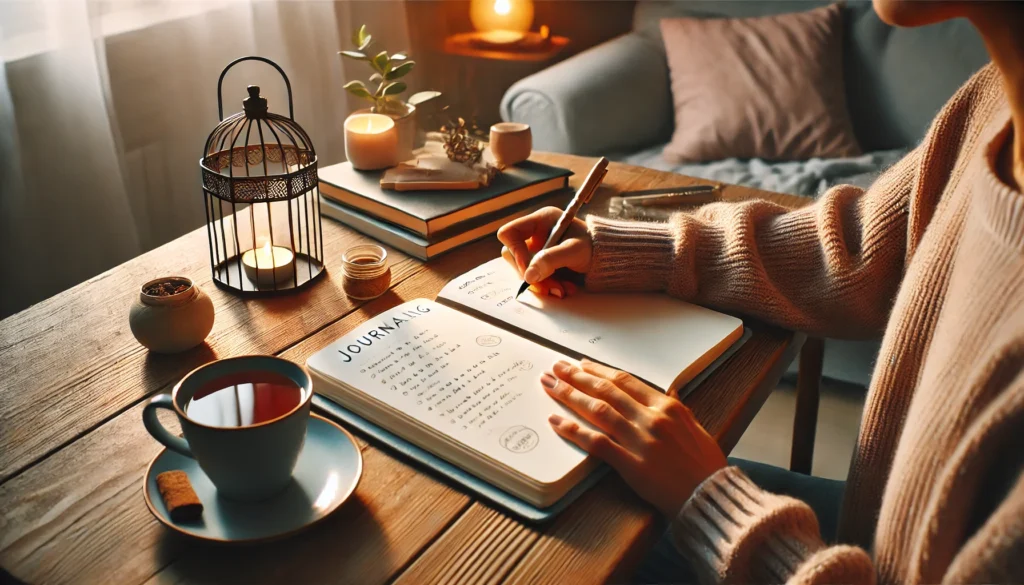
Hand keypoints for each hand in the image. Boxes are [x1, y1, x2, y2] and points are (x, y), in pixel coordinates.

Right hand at [496, 207, 592, 297]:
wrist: (607, 259)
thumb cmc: (594, 246)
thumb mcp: (574, 251)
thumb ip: (551, 260)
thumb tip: (528, 276)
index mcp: (540, 221)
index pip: (509, 233)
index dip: (515, 251)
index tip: (530, 268)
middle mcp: (535, 235)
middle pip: (514, 256)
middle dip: (531, 275)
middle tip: (549, 286)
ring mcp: (537, 251)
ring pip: (524, 271)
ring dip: (541, 284)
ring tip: (562, 289)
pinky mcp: (542, 265)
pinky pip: (534, 279)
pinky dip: (548, 287)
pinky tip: (564, 288)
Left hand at [541, 359, 725, 516]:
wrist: (710, 495)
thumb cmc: (705, 465)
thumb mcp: (695, 427)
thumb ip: (676, 409)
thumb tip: (666, 394)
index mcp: (667, 406)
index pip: (625, 381)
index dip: (599, 371)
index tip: (581, 364)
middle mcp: (651, 418)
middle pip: (606, 391)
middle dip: (577, 377)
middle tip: (557, 367)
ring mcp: (639, 440)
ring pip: (598, 410)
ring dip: (570, 396)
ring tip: (551, 386)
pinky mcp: (630, 464)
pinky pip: (595, 443)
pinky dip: (573, 430)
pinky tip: (556, 422)